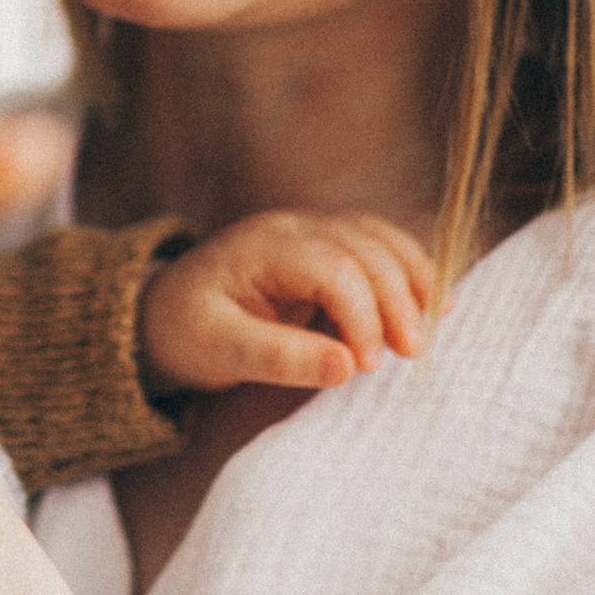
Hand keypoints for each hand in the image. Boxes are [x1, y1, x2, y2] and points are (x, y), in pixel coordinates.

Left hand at [139, 210, 432, 394]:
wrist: (162, 313)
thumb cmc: (187, 332)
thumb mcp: (219, 351)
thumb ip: (279, 357)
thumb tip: (348, 368)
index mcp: (261, 246)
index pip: (332, 268)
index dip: (361, 316)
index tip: (366, 368)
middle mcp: (290, 227)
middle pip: (364, 247)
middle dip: (396, 300)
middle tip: (410, 356)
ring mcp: (309, 231)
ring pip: (378, 236)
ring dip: (412, 279)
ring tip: (431, 329)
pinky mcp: (324, 247)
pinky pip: (376, 245)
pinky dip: (407, 270)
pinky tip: (430, 304)